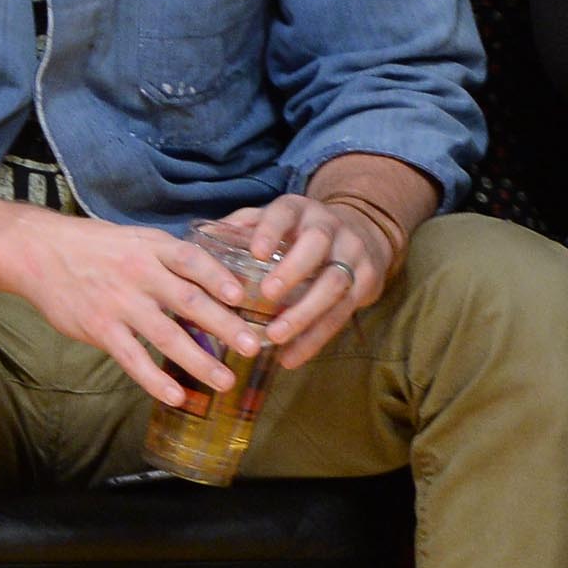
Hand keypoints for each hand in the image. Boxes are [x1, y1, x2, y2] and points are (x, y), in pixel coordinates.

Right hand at [0, 211, 259, 406]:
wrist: (40, 252)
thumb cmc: (98, 247)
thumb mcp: (138, 240)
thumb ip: (173, 259)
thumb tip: (221, 278)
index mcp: (153, 248)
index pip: (193, 260)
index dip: (219, 277)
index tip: (244, 296)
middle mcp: (140, 273)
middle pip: (188, 300)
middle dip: (224, 325)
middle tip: (253, 346)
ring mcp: (120, 303)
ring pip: (165, 335)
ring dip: (198, 360)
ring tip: (225, 381)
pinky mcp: (100, 328)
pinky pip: (132, 358)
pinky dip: (154, 380)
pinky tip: (177, 396)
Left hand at [212, 192, 392, 368]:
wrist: (363, 234)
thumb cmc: (301, 232)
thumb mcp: (276, 221)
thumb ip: (242, 227)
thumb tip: (201, 239)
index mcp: (299, 211)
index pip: (284, 214)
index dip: (271, 231)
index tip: (255, 253)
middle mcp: (329, 227)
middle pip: (316, 245)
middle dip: (293, 270)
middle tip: (267, 295)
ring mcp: (352, 253)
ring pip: (335, 281)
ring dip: (305, 312)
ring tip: (276, 336)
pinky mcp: (366, 281)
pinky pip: (343, 313)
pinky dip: (316, 338)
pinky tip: (291, 356)